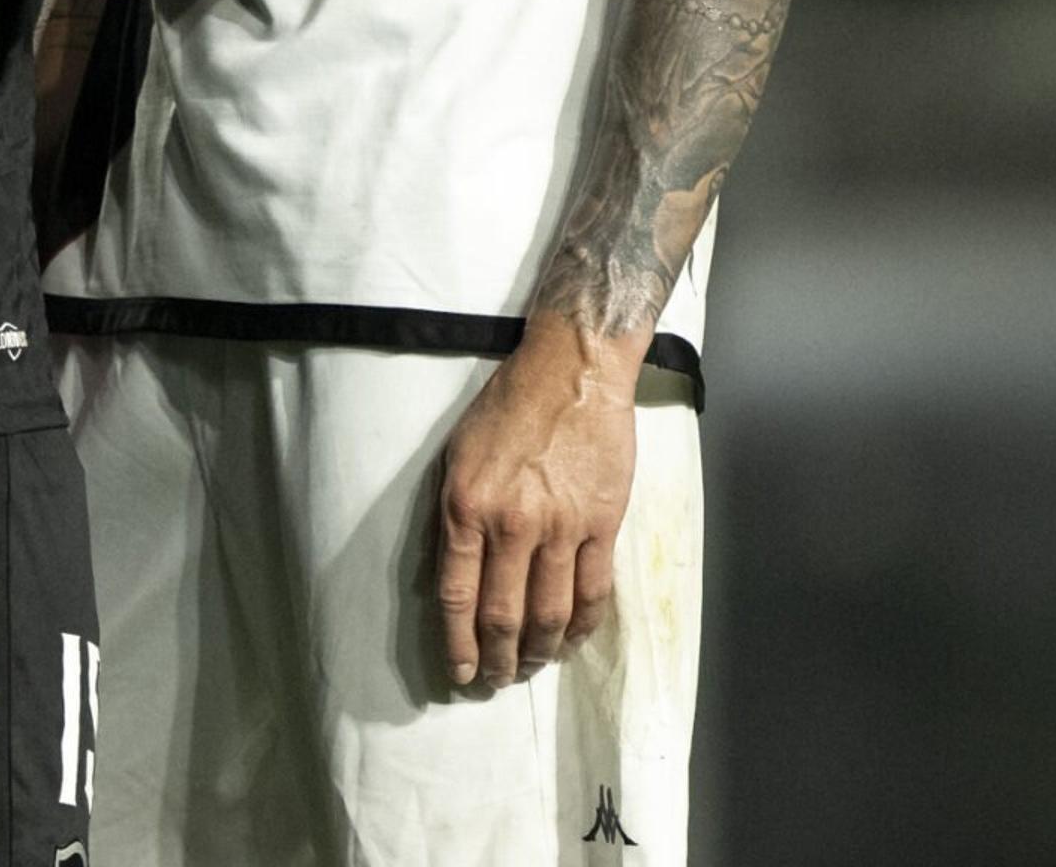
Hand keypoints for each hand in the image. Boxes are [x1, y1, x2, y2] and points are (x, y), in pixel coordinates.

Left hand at [433, 327, 637, 691]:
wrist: (571, 374)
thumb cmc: (506, 408)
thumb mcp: (456, 457)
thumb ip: (454, 516)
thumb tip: (453, 573)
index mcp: (466, 507)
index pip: (457, 594)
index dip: (458, 641)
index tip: (459, 671)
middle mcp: (511, 525)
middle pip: (503, 614)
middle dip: (497, 658)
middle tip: (495, 681)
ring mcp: (561, 528)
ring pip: (549, 613)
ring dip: (539, 651)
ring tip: (529, 669)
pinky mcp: (602, 525)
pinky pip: (593, 592)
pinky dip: (581, 626)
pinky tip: (569, 642)